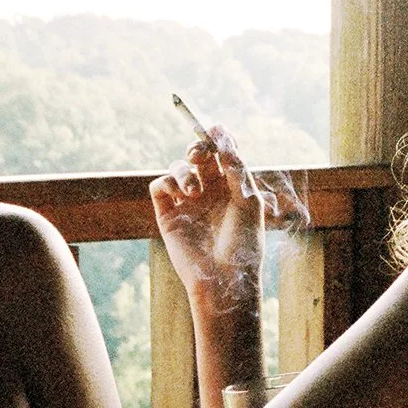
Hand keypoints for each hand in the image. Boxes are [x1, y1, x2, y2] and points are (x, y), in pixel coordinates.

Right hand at [150, 128, 265, 311]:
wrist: (224, 279)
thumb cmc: (244, 243)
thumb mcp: (248, 200)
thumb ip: (236, 168)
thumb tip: (223, 138)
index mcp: (231, 186)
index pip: (222, 153)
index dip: (218, 138)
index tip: (215, 129)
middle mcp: (209, 191)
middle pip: (198, 155)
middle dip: (197, 147)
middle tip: (200, 153)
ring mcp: (187, 202)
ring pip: (178, 168)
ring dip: (184, 172)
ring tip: (194, 191)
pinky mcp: (167, 214)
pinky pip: (160, 186)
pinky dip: (168, 182)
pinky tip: (182, 194)